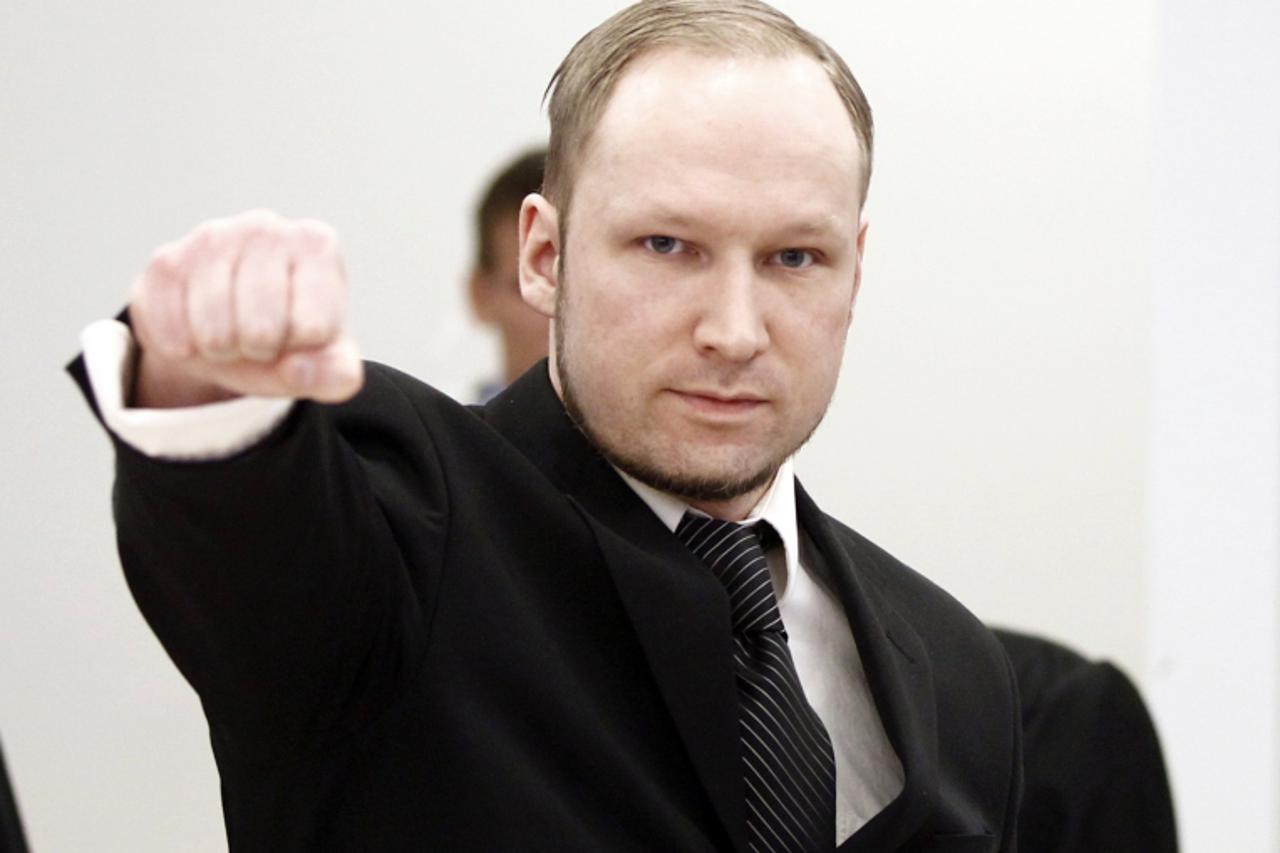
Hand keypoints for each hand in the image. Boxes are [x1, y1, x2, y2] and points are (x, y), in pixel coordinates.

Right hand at [129, 209, 362, 407]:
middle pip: (261, 330)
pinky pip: (170, 328)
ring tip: (231, 335)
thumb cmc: (288, 338)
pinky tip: (197, 332)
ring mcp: (212, 238)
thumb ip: (336, 374)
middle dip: (259, 351)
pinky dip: (184, 348)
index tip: (300, 334)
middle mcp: (266, 228)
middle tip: (260, 339)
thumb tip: (301, 371)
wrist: (230, 328)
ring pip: (213, 330)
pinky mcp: (166, 261)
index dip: (302, 348)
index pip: (314, 328)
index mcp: (316, 246)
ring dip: (221, 350)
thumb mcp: (323, 360)